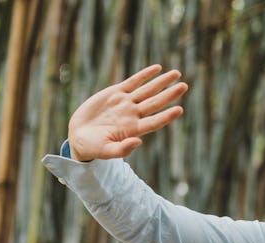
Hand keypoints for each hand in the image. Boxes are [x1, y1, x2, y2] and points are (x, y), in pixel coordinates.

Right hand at [67, 64, 187, 160]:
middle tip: (184, 86)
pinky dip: (145, 75)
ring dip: (162, 82)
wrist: (79, 136)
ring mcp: (125, 103)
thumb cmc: (93, 147)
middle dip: (170, 94)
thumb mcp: (105, 151)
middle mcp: (133, 115)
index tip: (179, 109)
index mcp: (133, 130)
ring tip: (177, 74)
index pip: (154, 122)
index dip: (167, 116)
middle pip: (155, 103)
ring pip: (148, 90)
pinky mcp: (115, 93)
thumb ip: (122, 150)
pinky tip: (157, 68)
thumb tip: (138, 142)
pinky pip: (133, 81)